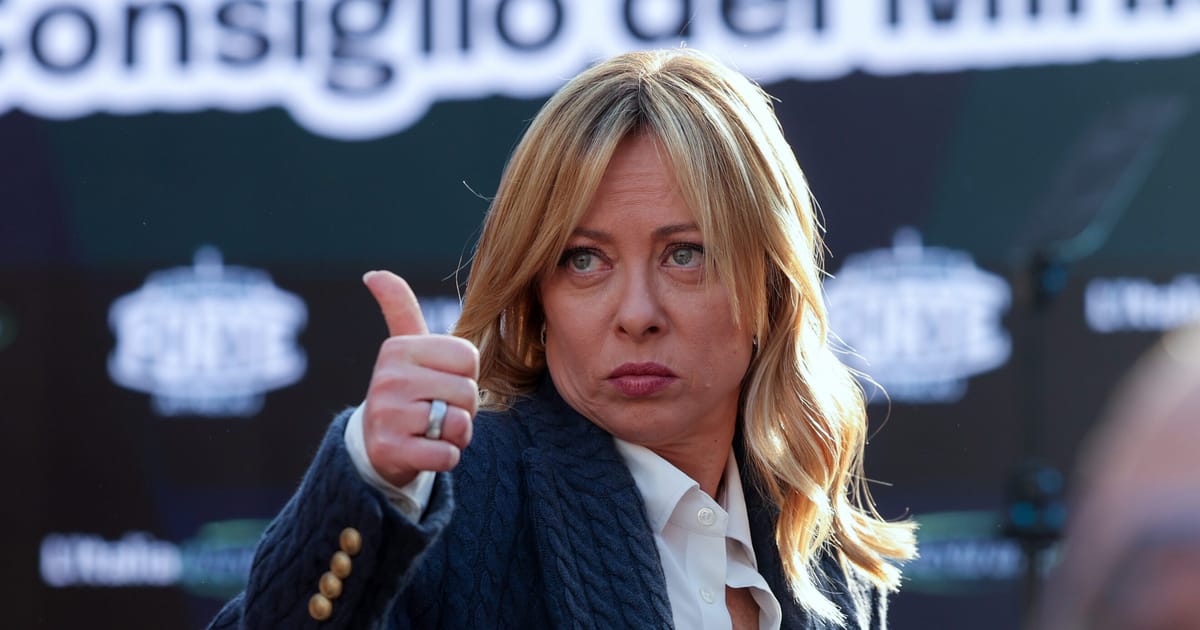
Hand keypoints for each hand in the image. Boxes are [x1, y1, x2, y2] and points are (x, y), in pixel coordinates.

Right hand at [361, 270, 478, 487]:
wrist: (376, 444)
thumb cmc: (407, 391)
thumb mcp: (405, 348)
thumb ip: (398, 308)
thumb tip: (373, 273)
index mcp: (398, 348)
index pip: (469, 358)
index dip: (465, 376)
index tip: (441, 382)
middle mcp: (388, 377)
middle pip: (467, 392)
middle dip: (463, 409)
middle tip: (437, 411)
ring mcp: (386, 414)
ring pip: (458, 424)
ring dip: (456, 435)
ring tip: (432, 431)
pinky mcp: (390, 450)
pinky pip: (446, 455)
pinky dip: (446, 457)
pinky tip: (425, 451)